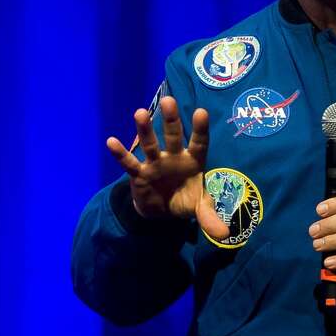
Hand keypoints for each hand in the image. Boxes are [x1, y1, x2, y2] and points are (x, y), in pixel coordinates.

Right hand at [106, 96, 230, 240]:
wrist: (162, 210)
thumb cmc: (185, 200)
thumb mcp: (199, 209)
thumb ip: (210, 217)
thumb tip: (225, 235)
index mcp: (193, 160)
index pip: (199, 143)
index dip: (200, 129)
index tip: (201, 112)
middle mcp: (174, 157)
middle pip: (173, 136)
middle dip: (171, 120)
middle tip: (169, 100)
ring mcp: (155, 163)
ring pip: (150, 144)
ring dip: (145, 130)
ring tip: (139, 112)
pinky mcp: (139, 174)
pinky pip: (129, 163)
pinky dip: (121, 153)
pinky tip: (111, 142)